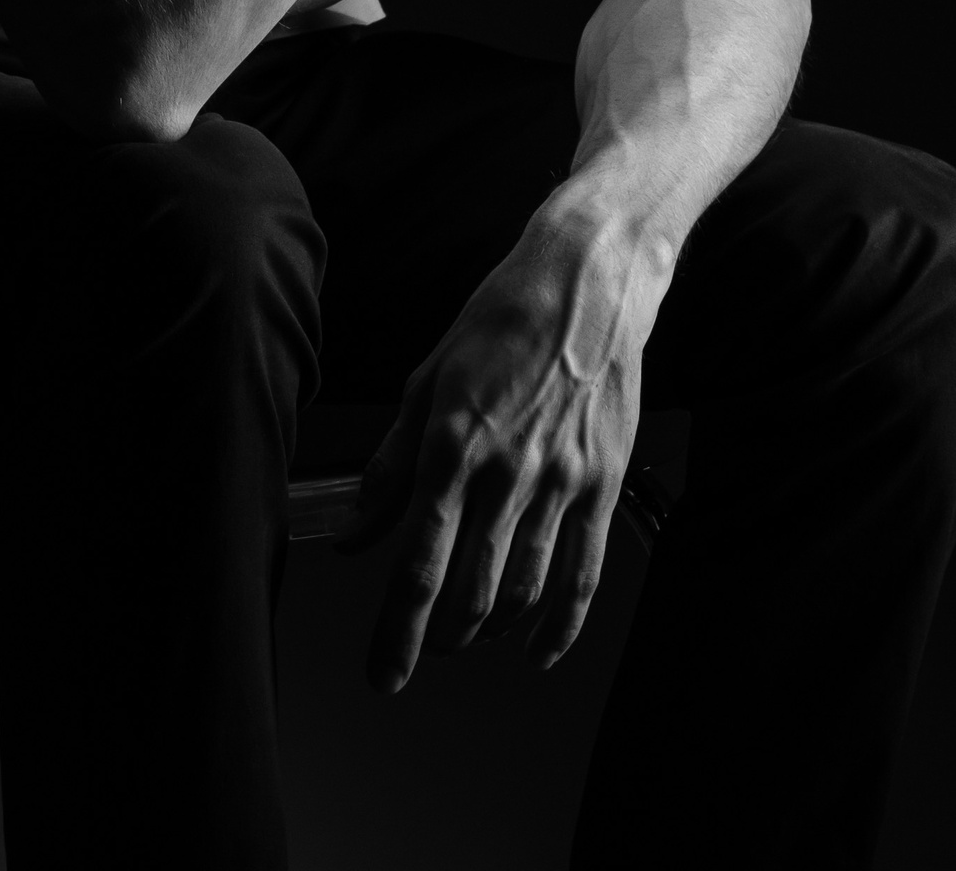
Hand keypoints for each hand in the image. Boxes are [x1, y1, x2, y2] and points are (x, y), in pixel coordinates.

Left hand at [334, 208, 650, 689]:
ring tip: (467, 636)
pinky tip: (538, 648)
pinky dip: (560, 627)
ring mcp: (560, 482)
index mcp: (452, 446)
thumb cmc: (499, 321)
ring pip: (523, 593)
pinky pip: (583, 576)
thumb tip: (353, 535)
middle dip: (437, 640)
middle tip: (418, 653)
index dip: (397, 633)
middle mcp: (506, 473)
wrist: (584, 282)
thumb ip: (389, 469)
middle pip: (470, 593)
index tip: (382, 672)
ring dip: (489, 632)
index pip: (418, 565)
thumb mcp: (426, 383)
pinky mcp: (601, 483)